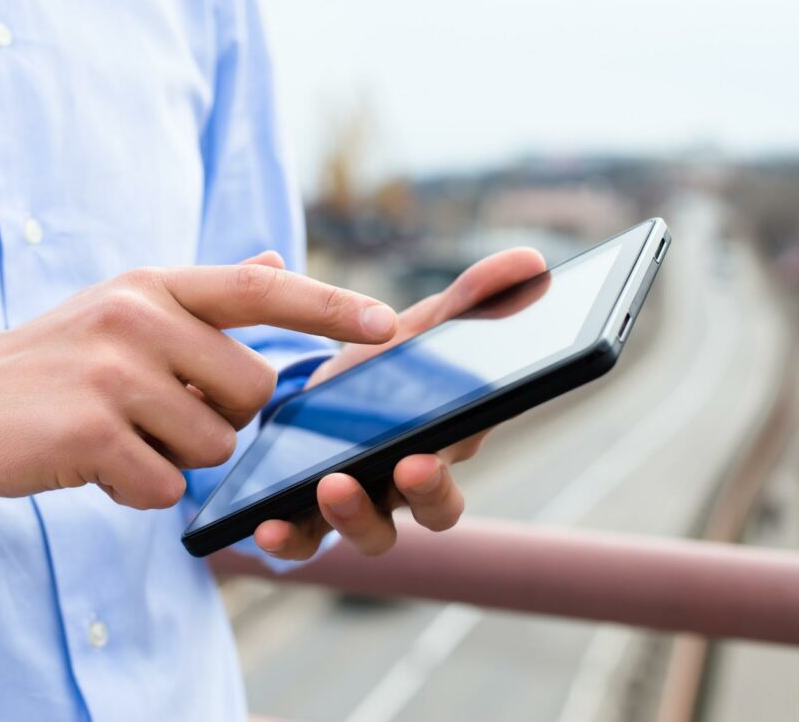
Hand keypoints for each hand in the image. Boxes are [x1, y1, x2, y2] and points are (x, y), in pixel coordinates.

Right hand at [0, 254, 397, 507]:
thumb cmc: (56, 362)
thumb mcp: (123, 309)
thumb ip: (201, 297)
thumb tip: (272, 259)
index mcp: (153, 285)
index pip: (258, 287)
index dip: (329, 305)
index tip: (388, 322)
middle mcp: (136, 318)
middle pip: (251, 391)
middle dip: (223, 418)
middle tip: (163, 415)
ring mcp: (111, 374)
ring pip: (213, 444)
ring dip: (177, 458)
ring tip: (123, 438)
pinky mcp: (89, 433)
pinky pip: (165, 485)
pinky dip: (141, 490)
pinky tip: (99, 466)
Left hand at [254, 247, 546, 559]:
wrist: (319, 389)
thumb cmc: (385, 362)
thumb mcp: (420, 325)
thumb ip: (470, 298)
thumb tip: (531, 259)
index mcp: (443, 440)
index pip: (459, 463)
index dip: (445, 471)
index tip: (427, 452)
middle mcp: (407, 484)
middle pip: (431, 509)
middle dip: (422, 493)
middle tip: (406, 465)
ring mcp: (362, 503)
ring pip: (371, 532)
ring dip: (353, 517)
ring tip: (330, 486)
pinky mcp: (310, 512)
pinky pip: (306, 540)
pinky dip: (289, 538)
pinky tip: (267, 525)